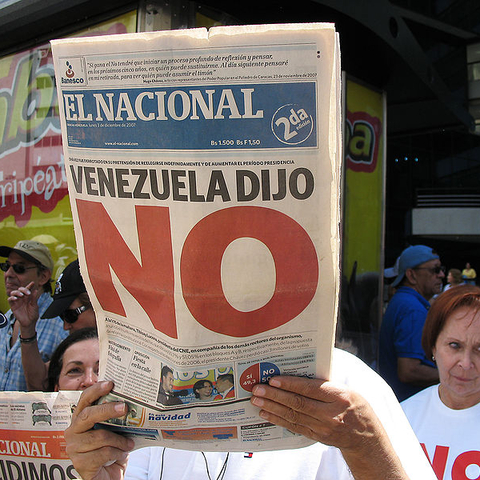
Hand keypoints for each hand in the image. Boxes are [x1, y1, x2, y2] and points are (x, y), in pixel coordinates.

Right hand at [8, 281, 39, 336]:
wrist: (29, 322)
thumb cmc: (33, 313)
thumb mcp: (35, 306)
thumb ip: (34, 298)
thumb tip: (35, 290)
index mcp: (28, 297)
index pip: (28, 289)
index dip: (30, 285)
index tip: (33, 283)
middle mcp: (22, 298)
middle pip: (20, 289)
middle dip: (24, 289)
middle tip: (28, 293)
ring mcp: (17, 301)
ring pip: (14, 293)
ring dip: (17, 292)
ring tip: (22, 295)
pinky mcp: (13, 306)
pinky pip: (10, 300)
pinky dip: (12, 298)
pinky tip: (16, 298)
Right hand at [65, 381, 134, 479]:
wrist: (108, 476)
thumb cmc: (111, 449)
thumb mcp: (114, 430)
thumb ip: (115, 417)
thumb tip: (130, 401)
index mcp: (80, 419)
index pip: (84, 400)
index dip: (96, 390)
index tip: (110, 383)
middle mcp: (73, 432)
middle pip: (88, 415)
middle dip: (107, 410)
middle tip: (124, 407)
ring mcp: (74, 448)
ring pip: (101, 436)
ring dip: (119, 440)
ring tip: (128, 443)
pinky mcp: (79, 463)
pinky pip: (104, 453)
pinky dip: (117, 453)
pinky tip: (121, 454)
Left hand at [251, 376, 406, 478]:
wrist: (366, 436)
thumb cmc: (354, 405)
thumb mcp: (345, 388)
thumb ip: (323, 382)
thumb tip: (298, 367)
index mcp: (338, 396)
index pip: (310, 389)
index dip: (290, 384)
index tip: (274, 379)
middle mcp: (330, 413)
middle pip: (298, 403)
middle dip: (275, 395)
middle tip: (258, 389)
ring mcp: (323, 427)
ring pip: (293, 416)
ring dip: (272, 407)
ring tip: (257, 400)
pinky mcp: (316, 436)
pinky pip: (294, 427)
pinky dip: (278, 419)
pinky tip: (266, 413)